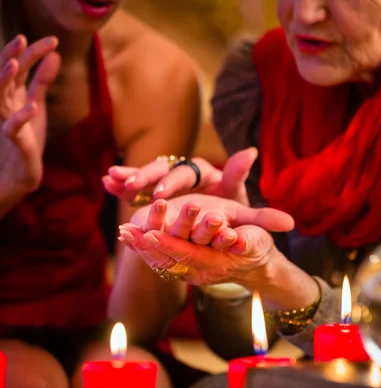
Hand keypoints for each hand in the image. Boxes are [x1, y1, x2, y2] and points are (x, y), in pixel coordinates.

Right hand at [0, 35, 60, 201]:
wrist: (20, 173)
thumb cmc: (26, 138)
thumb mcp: (36, 104)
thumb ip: (42, 81)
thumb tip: (54, 55)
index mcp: (12, 94)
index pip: (20, 66)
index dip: (33, 52)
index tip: (54, 40)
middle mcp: (5, 105)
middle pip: (5, 75)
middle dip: (11, 56)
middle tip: (23, 39)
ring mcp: (5, 122)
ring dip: (5, 80)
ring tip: (15, 64)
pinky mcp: (14, 142)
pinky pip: (12, 128)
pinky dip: (21, 117)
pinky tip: (32, 107)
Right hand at [103, 147, 257, 205]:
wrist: (221, 221)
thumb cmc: (231, 212)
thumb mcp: (239, 203)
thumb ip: (244, 187)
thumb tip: (251, 152)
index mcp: (202, 170)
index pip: (185, 173)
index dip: (172, 183)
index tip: (160, 194)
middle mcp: (183, 170)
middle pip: (162, 169)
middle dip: (146, 177)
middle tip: (132, 185)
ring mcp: (167, 178)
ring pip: (146, 173)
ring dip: (129, 176)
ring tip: (111, 179)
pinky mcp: (154, 188)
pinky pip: (136, 184)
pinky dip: (123, 183)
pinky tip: (107, 182)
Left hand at [118, 194, 293, 285]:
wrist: (253, 266)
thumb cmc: (257, 247)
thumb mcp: (258, 240)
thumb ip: (248, 240)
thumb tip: (240, 240)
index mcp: (215, 264)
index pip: (188, 254)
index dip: (170, 244)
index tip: (152, 234)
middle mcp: (198, 272)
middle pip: (168, 260)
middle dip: (147, 246)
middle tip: (128, 232)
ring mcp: (187, 272)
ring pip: (160, 261)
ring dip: (140, 247)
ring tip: (123, 231)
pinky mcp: (181, 267)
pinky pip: (159, 260)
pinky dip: (142, 249)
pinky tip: (127, 236)